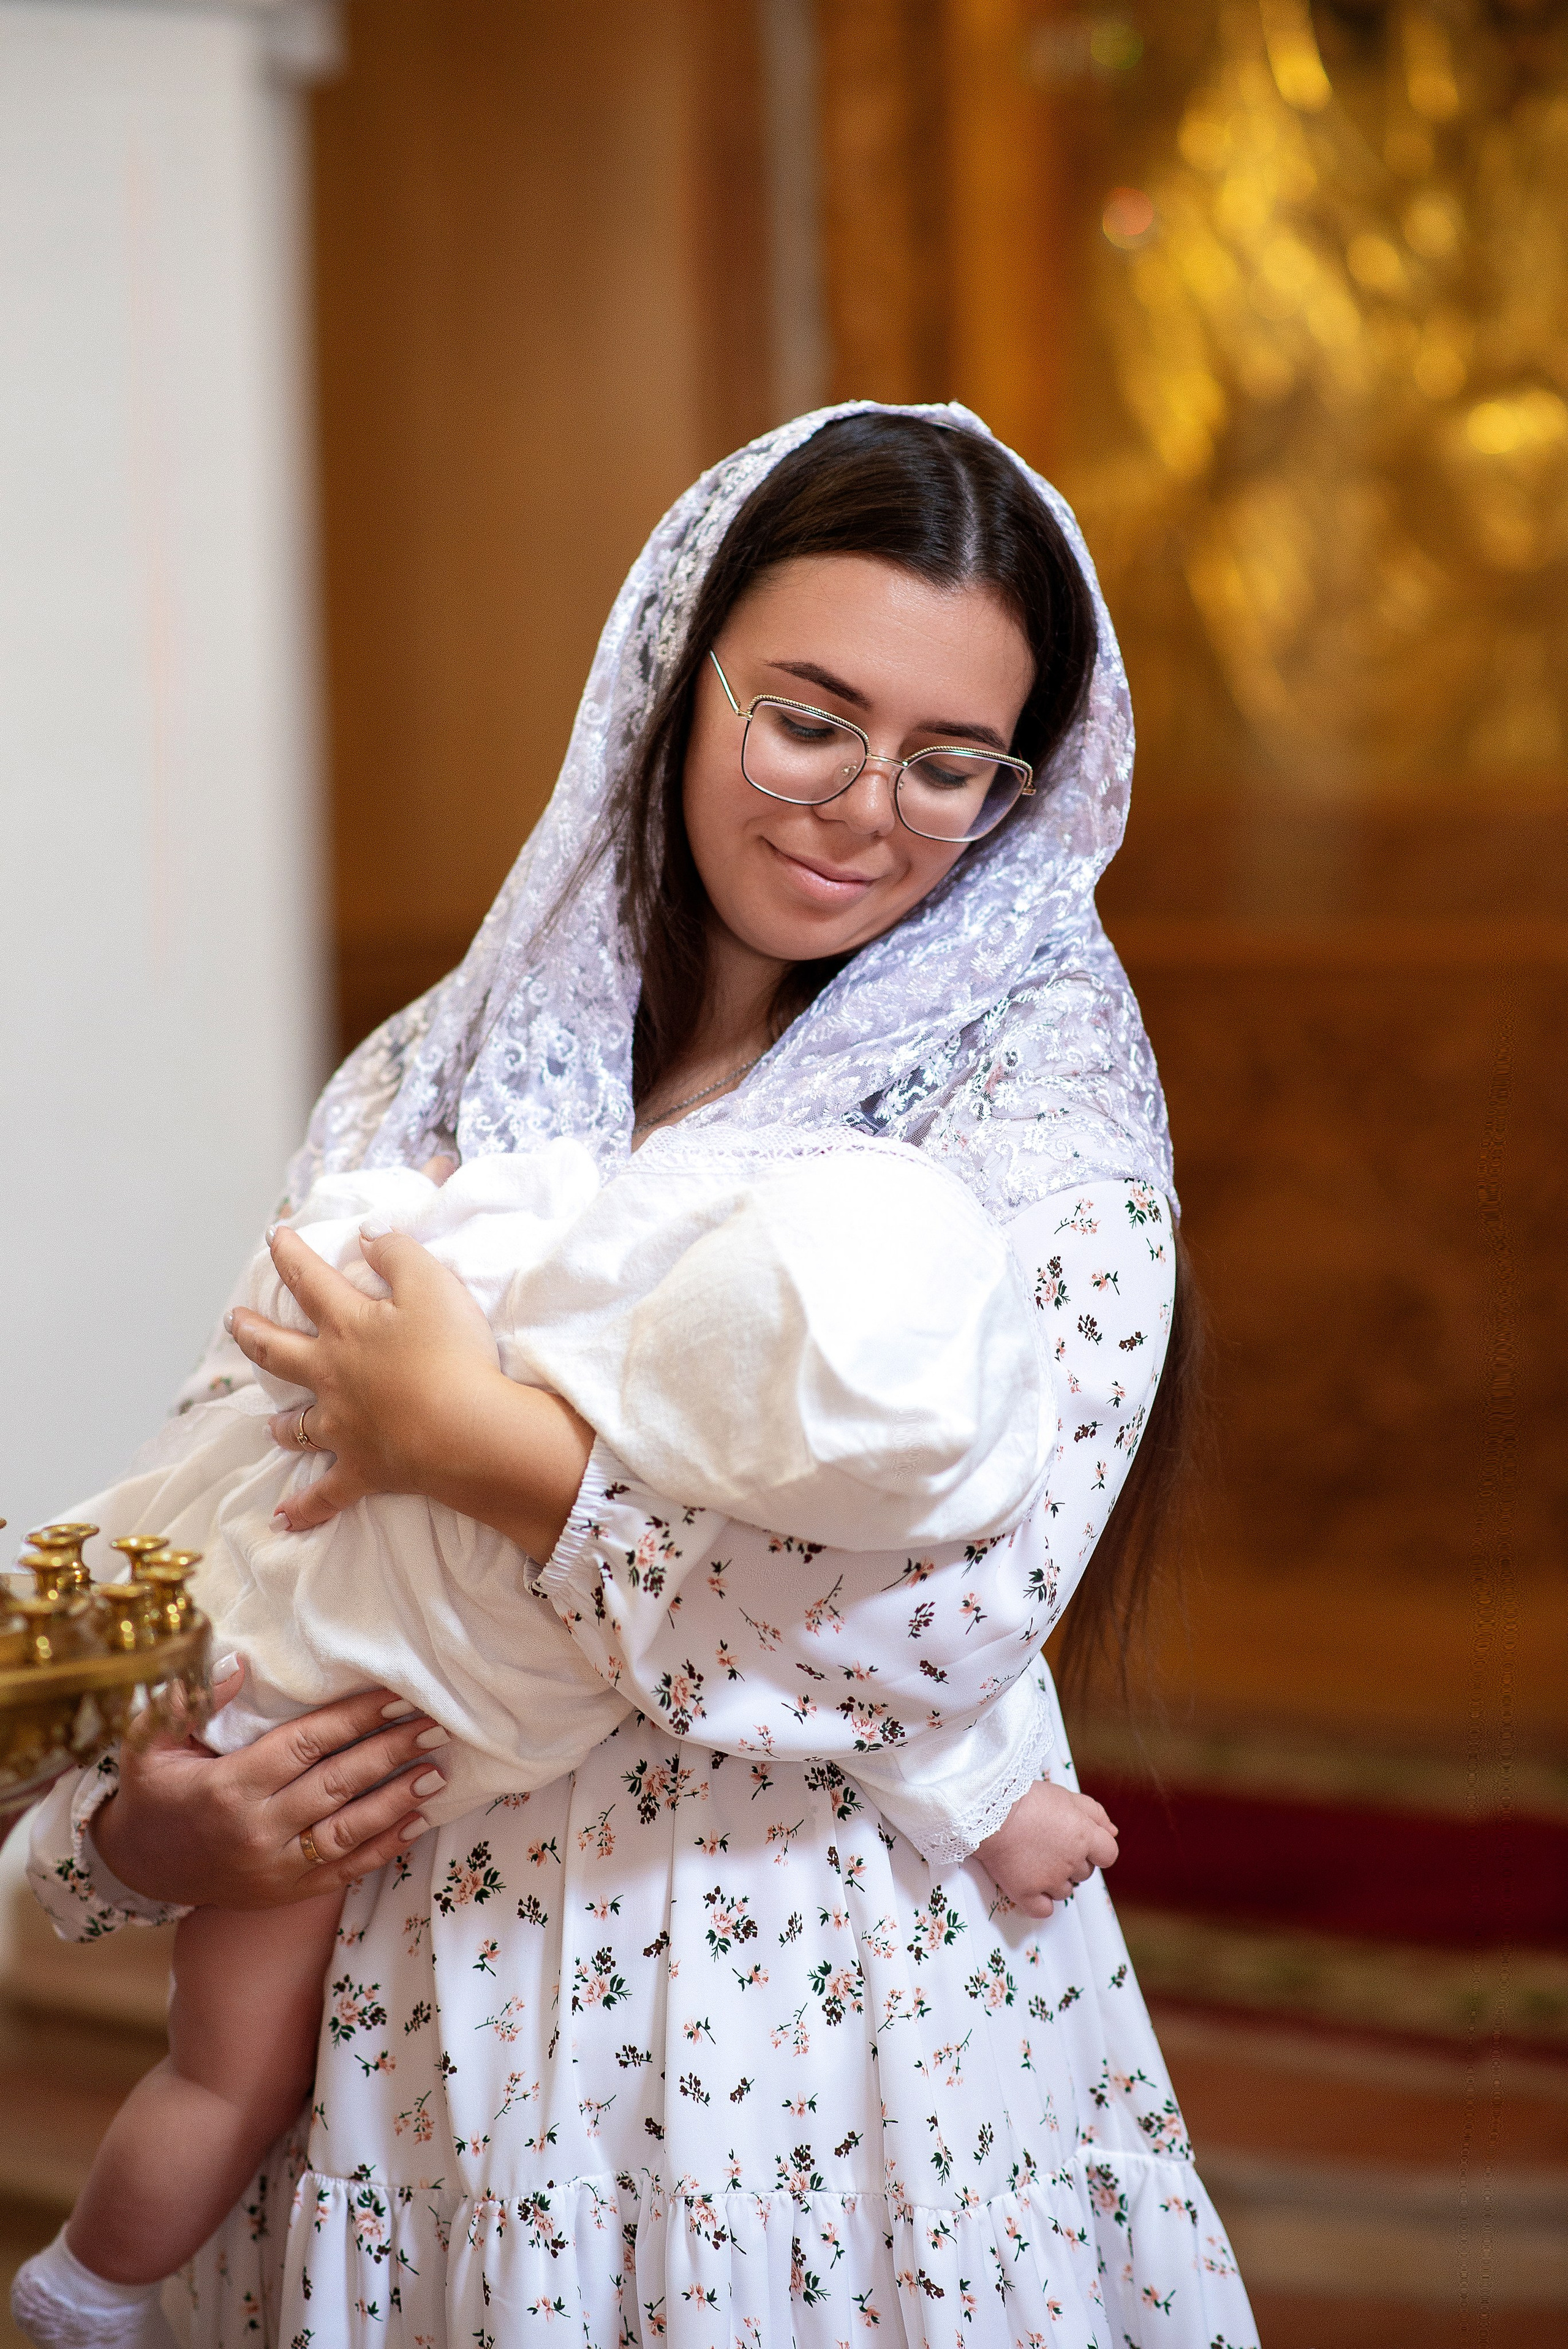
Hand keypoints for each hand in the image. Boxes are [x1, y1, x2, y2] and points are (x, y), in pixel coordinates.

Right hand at [90, 1672, 450, 1907]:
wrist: (137, 1867)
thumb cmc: (153, 1792)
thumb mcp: (149, 1742)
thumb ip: (188, 1701)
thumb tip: (239, 1664)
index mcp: (229, 1786)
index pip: (306, 1744)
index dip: (355, 1718)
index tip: (395, 1696)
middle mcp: (257, 1829)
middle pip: (337, 1784)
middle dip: (390, 1753)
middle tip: (434, 1727)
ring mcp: (275, 1866)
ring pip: (348, 1831)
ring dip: (397, 1801)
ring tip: (436, 1772)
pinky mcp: (286, 1891)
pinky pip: (344, 1870)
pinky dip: (384, 1848)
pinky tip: (416, 1823)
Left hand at [232, 1223, 500, 1530]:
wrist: (463, 1429)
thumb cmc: (451, 1353)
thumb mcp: (433, 1284)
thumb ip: (398, 1253)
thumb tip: (368, 1234)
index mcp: (348, 1326)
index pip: (310, 1282)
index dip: (290, 1256)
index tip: (274, 1238)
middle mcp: (332, 1376)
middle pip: (279, 1353)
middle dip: (253, 1334)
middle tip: (234, 1322)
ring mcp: (342, 1427)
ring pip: (297, 1425)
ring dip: (281, 1423)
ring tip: (270, 1423)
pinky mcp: (361, 1470)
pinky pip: (325, 1495)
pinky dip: (304, 1508)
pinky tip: (284, 1519)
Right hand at [974, 1776, 1118, 1919]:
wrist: (986, 1808)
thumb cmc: (1026, 1797)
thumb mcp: (1065, 1795)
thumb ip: (1095, 1813)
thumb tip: (1113, 1832)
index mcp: (1084, 1836)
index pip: (1109, 1855)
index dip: (1097, 1850)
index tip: (1081, 1844)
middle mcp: (1071, 1861)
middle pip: (1084, 1873)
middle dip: (1072, 1861)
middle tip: (1049, 1844)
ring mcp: (1049, 1880)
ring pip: (1065, 1891)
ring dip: (1055, 1880)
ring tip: (1034, 1859)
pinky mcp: (1026, 1893)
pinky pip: (1044, 1910)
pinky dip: (1040, 1902)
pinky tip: (1031, 1885)